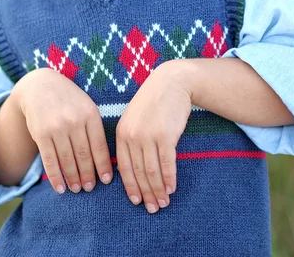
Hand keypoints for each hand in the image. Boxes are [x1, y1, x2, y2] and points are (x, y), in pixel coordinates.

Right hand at [13, 68, 112, 194]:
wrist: (39, 86)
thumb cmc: (68, 100)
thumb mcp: (85, 106)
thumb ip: (94, 128)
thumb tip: (105, 159)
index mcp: (90, 114)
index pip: (99, 146)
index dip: (103, 166)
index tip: (106, 181)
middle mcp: (74, 120)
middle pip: (84, 156)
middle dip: (88, 175)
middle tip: (90, 188)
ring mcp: (57, 127)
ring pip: (67, 160)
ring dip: (73, 178)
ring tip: (77, 189)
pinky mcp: (41, 134)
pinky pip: (50, 160)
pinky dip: (55, 177)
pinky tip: (60, 188)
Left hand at [115, 61, 191, 212]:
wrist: (171, 83)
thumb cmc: (153, 102)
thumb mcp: (134, 118)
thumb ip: (131, 139)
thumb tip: (133, 167)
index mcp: (122, 133)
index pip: (124, 167)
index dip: (131, 186)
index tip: (137, 201)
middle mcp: (132, 136)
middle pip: (138, 173)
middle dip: (146, 193)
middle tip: (152, 209)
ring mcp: (148, 136)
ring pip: (152, 172)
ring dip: (158, 190)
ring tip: (164, 202)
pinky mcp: (165, 136)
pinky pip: (166, 164)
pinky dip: (169, 179)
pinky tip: (172, 188)